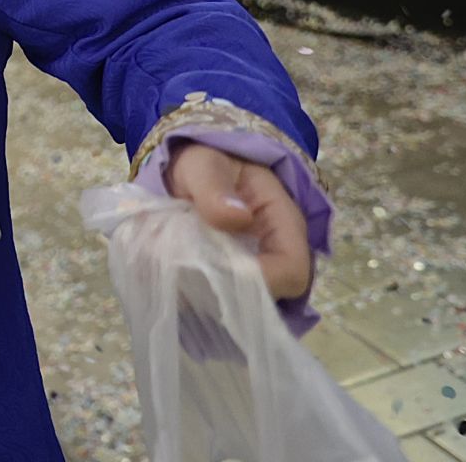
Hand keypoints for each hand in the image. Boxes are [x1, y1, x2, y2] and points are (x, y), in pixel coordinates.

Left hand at [166, 142, 311, 300]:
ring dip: (208, 297)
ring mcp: (256, 268)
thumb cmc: (206, 162)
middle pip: (269, 297)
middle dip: (227, 294)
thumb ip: (214, 189)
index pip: (292, 271)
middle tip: (183, 278)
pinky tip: (172, 280)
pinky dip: (196, 295)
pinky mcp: (233, 277)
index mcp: (283, 223)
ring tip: (173, 277)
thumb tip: (236, 218)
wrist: (195, 167)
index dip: (262, 282)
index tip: (217, 274)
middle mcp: (275, 253)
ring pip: (244, 303)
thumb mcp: (204, 165)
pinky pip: (222, 299)